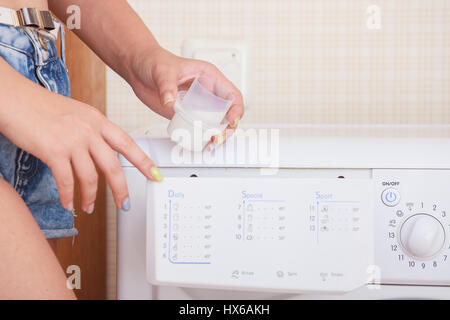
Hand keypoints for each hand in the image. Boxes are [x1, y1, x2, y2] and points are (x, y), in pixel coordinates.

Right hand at [0, 90, 161, 212]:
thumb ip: (92, 131)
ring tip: (89, 206)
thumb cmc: (41, 106)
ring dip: (91, 197)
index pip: (127, 144)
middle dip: (121, 189)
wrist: (13, 98)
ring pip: (91, 177)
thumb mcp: (77, 113)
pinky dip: (68, 196)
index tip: (155, 174)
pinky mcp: (53, 151)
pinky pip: (67, 181)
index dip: (144, 162)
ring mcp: (72, 140)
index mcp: (98, 120)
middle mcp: (89, 130)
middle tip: (125, 204)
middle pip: (113, 166)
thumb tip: (102, 150)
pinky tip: (68, 202)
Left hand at [128, 46, 244, 146]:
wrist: (138, 69)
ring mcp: (198, 104)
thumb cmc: (154, 61)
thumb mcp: (162, 71)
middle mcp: (207, 91)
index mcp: (209, 77)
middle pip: (228, 112)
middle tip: (217, 138)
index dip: (236, 109)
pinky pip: (199, 127)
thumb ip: (166, 85)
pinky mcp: (187, 113)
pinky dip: (202, 136)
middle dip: (227, 128)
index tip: (231, 121)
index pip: (232, 94)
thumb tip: (169, 101)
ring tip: (209, 143)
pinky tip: (198, 141)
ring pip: (216, 122)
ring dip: (216, 134)